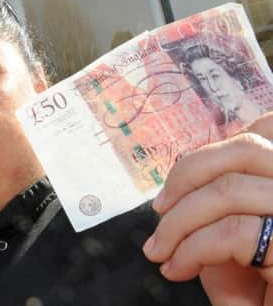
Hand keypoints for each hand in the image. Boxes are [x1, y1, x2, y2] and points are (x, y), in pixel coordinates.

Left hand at [143, 113, 272, 304]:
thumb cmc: (259, 295)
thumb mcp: (234, 246)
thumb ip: (220, 208)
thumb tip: (183, 183)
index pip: (264, 133)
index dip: (211, 154)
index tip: (177, 186)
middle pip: (247, 149)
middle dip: (187, 175)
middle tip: (160, 209)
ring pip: (230, 190)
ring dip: (178, 221)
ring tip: (160, 250)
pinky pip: (233, 233)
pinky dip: (191, 249)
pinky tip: (178, 269)